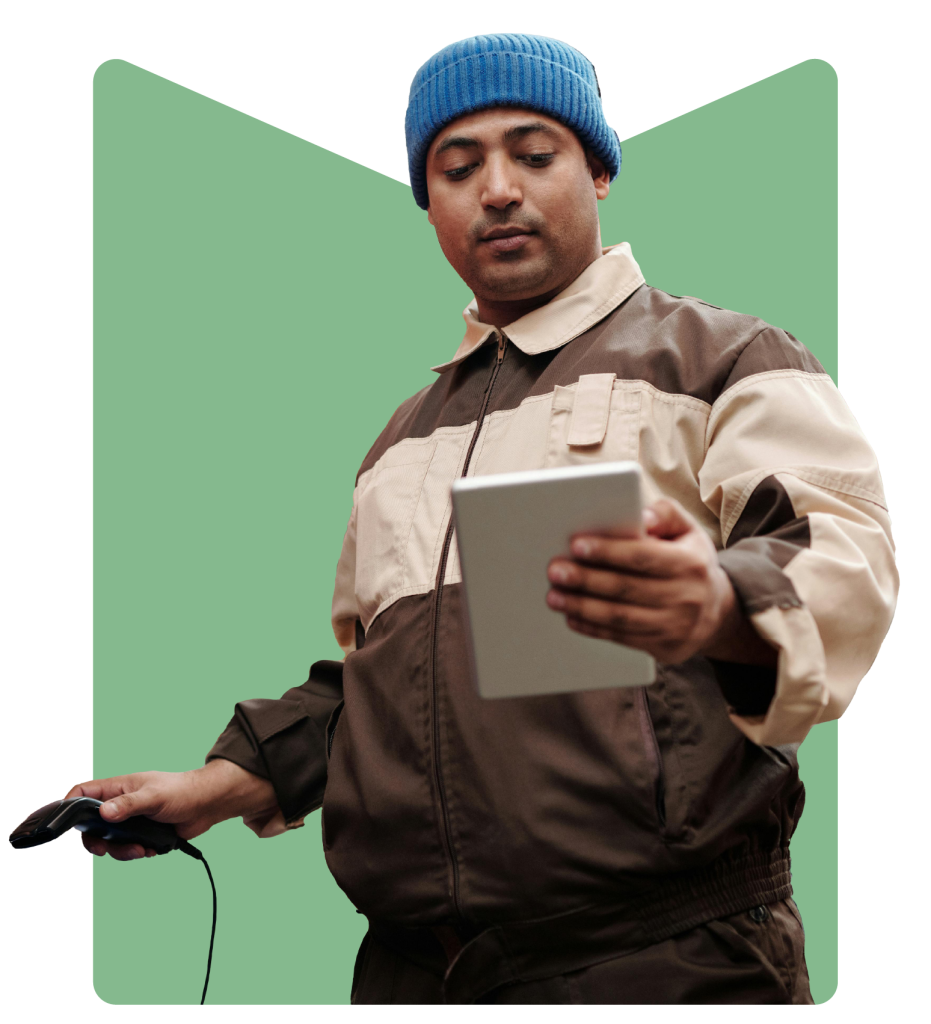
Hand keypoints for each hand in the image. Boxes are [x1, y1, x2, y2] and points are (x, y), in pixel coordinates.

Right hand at [63, 758, 278, 860]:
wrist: (207, 805)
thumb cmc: (182, 790)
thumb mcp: (154, 796)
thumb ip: (128, 804)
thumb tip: (104, 813)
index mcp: (118, 787)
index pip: (83, 793)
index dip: (68, 805)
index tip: (63, 823)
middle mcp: (120, 803)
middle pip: (90, 824)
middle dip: (95, 840)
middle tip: (103, 850)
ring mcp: (130, 820)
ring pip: (109, 841)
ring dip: (120, 851)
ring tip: (139, 850)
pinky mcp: (141, 834)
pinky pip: (126, 849)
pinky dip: (135, 853)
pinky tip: (150, 850)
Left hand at [546, 498, 754, 664]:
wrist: (716, 611)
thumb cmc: (690, 562)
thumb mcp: (688, 531)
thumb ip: (666, 514)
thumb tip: (642, 516)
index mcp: (689, 563)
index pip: (642, 556)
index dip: (608, 551)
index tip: (576, 546)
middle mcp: (686, 596)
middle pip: (626, 588)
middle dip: (586, 579)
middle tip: (555, 571)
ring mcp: (676, 626)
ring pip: (620, 617)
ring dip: (582, 607)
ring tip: (554, 596)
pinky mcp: (665, 647)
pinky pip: (622, 638)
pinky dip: (593, 628)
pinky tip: (572, 617)